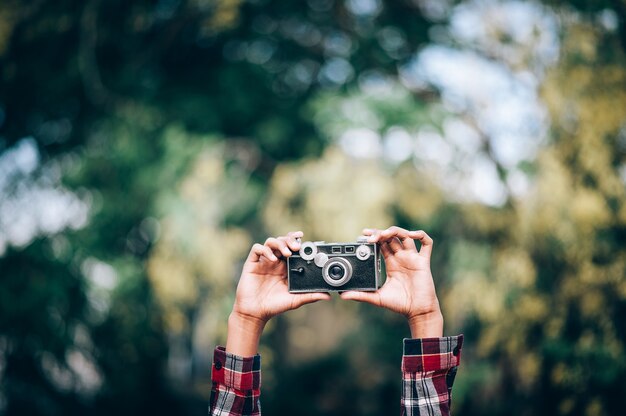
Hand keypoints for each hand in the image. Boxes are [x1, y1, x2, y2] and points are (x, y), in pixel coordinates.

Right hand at [227, 231, 330, 354]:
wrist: (256, 313)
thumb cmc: (275, 306)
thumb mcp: (295, 300)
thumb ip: (310, 296)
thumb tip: (328, 296)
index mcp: (285, 267)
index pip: (292, 247)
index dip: (297, 241)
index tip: (304, 240)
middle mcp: (275, 261)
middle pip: (282, 241)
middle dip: (290, 240)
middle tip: (297, 247)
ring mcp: (263, 261)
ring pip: (270, 242)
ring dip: (280, 243)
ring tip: (287, 253)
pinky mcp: (252, 263)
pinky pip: (257, 249)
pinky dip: (265, 250)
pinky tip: (272, 259)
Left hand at [340, 226, 442, 337]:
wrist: (417, 312)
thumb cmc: (400, 304)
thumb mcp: (377, 298)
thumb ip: (361, 295)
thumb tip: (343, 296)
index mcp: (391, 263)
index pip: (382, 244)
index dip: (374, 237)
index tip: (363, 236)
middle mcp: (401, 257)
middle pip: (392, 237)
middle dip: (380, 233)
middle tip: (369, 235)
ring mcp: (413, 258)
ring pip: (405, 236)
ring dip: (394, 231)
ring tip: (383, 235)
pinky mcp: (423, 262)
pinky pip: (427, 243)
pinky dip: (421, 235)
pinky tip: (412, 234)